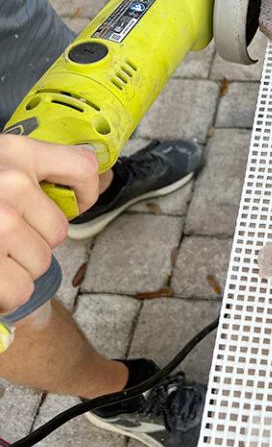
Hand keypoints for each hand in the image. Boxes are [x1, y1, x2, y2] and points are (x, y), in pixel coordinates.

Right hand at [0, 136, 98, 314]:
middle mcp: (9, 184)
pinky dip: (5, 294)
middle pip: (58, 230)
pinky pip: (19, 290)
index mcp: (13, 152)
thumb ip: (27, 168)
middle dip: (34, 241)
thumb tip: (87, 181)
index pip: (84, 167)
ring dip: (17, 268)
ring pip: (41, 264)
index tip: (72, 203)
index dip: (84, 193)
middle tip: (0, 238)